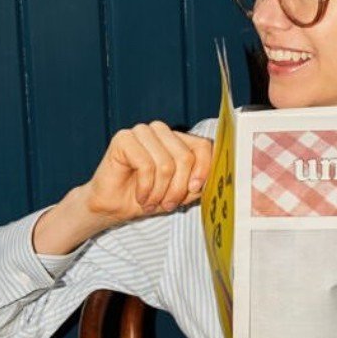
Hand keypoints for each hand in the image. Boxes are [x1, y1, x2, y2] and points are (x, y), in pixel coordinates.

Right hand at [33, 122, 212, 253]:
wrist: (114, 206)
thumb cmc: (148, 197)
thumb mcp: (182, 193)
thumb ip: (200, 182)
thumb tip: (222, 178)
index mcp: (179, 139)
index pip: (204, 146)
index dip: (204, 170)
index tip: (195, 190)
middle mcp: (162, 131)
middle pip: (186, 157)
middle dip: (178, 188)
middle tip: (168, 204)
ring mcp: (142, 132)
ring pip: (166, 163)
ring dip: (160, 191)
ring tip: (152, 201)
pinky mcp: (124, 138)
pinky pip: (146, 165)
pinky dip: (145, 187)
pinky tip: (140, 194)